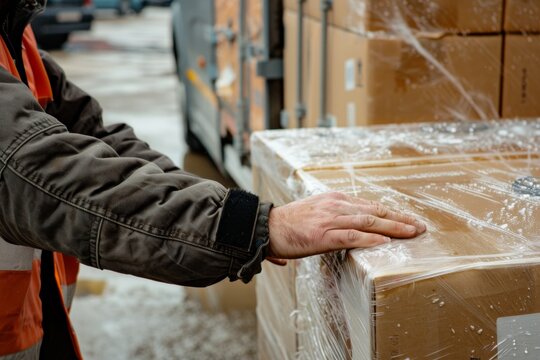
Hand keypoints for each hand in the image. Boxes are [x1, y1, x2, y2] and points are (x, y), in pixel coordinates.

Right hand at [266, 192, 425, 261]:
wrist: (266, 227)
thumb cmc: (288, 224)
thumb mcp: (313, 213)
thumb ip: (330, 219)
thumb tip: (349, 230)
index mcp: (334, 200)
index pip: (369, 205)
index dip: (390, 212)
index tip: (406, 218)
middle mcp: (336, 205)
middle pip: (374, 211)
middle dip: (399, 218)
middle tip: (419, 226)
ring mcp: (330, 219)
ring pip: (368, 222)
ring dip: (393, 228)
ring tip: (412, 233)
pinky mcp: (323, 234)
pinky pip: (352, 236)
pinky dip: (370, 239)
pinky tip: (385, 243)